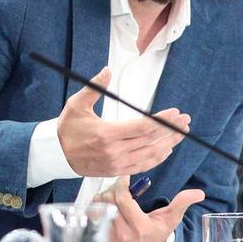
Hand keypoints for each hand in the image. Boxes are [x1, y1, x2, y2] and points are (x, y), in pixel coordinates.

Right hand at [58, 67, 189, 176]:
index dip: (162, 121)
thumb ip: (94, 87)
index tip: (175, 113)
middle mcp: (115, 151)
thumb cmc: (68, 128)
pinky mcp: (117, 171)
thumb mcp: (76, 104)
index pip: (142, 127)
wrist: (57, 155)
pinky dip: (157, 158)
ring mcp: (117, 163)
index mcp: (107, 134)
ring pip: (150, 154)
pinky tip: (166, 149)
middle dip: (171, 130)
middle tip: (185, 120)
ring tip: (181, 133)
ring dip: (169, 144)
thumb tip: (107, 70)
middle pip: (151, 141)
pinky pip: (143, 166)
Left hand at [94, 174, 204, 241]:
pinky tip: (108, 204)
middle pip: (109, 201)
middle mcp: (123, 233)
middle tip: (121, 186)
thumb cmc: (157, 232)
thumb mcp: (171, 219)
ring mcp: (111, 236)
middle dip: (113, 189)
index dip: (122, 185)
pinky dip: (98, 206)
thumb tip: (198, 193)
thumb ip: (181, 204)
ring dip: (104, 197)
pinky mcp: (102, 236)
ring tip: (115, 195)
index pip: (123, 200)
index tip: (125, 177)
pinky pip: (93, 215)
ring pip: (98, 207)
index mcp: (140, 227)